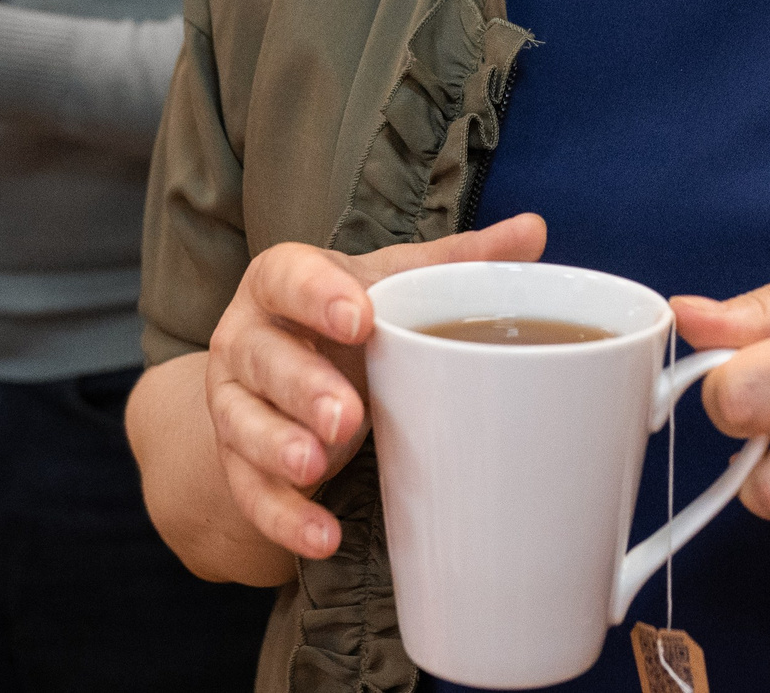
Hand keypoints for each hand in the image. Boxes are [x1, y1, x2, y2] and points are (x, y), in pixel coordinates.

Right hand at [206, 213, 546, 560]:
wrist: (281, 377)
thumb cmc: (348, 319)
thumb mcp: (394, 282)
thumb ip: (459, 260)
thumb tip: (534, 231)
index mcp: (282, 281)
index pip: (287, 277)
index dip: (317, 296)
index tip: (362, 319)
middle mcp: (246, 339)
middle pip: (263, 357)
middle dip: (302, 386)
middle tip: (346, 414)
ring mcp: (235, 403)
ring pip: (244, 425)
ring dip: (279, 449)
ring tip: (316, 467)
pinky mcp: (236, 462)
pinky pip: (250, 494)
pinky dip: (284, 518)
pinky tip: (321, 537)